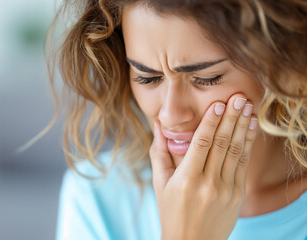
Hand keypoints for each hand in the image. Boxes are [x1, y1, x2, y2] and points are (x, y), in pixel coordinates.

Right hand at [150, 94, 257, 239]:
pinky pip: (244, 164)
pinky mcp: (237, 194)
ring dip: (243, 126)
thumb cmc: (171, 211)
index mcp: (186, 179)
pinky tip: (250, 127)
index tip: (218, 103)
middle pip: (222, 143)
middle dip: (231, 117)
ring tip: (247, 106)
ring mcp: (226, 189)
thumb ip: (159, 152)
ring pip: (236, 151)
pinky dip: (248, 143)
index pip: (202, 143)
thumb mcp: (160, 183)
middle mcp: (208, 183)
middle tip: (238, 97)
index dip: (211, 122)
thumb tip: (157, 125)